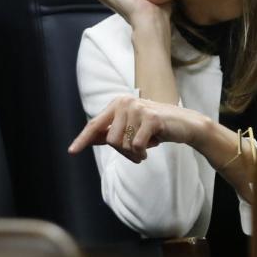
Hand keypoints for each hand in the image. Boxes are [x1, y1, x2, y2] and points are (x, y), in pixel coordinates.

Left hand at [68, 95, 208, 162]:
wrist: (185, 124)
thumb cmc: (155, 127)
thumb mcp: (130, 128)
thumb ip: (111, 132)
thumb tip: (90, 139)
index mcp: (117, 104)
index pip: (95, 124)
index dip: (83, 139)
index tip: (72, 151)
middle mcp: (125, 103)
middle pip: (111, 140)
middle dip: (123, 152)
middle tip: (136, 152)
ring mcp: (138, 109)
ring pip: (123, 144)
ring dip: (134, 154)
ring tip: (145, 148)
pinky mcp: (151, 118)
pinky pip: (137, 145)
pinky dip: (142, 153)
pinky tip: (152, 146)